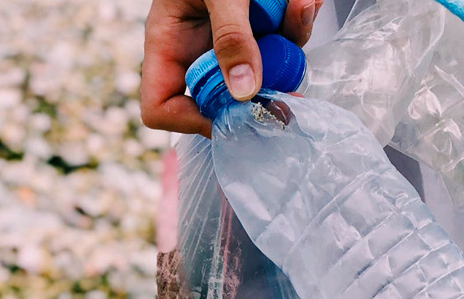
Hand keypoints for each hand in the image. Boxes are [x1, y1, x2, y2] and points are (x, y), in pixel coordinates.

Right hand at [141, 0, 323, 136]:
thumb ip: (231, 37)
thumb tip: (244, 90)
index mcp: (169, 44)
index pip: (161, 107)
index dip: (191, 121)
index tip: (233, 113)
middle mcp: (199, 51)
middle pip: (225, 100)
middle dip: (260, 89)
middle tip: (290, 83)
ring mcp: (233, 44)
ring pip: (265, 73)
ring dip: (288, 44)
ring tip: (297, 4)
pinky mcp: (263, 32)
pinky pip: (284, 44)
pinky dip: (297, 20)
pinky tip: (303, 0)